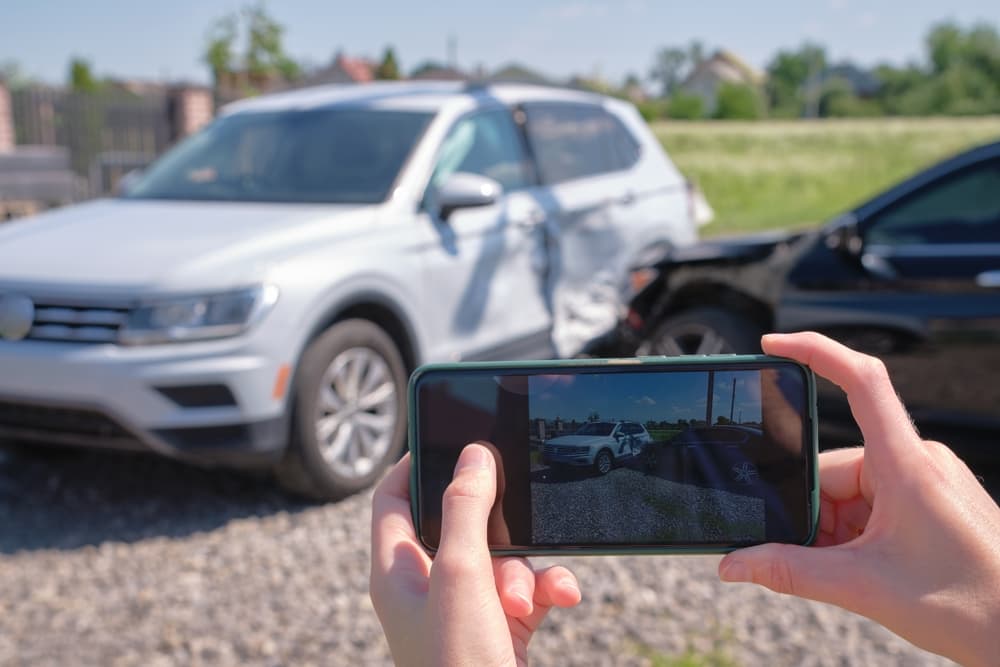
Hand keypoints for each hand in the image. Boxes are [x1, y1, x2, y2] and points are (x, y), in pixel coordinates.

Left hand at [370, 444, 581, 666]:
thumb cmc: (458, 664)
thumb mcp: (461, 575)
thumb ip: (465, 510)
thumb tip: (474, 455)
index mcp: (396, 571)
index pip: (393, 498)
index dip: (417, 463)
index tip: (451, 436)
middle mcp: (425, 587)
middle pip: (459, 523)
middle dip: (497, 526)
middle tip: (514, 520)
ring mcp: (463, 609)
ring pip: (501, 556)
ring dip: (526, 568)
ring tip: (523, 598)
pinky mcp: (499, 627)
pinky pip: (527, 588)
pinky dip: (547, 589)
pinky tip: (563, 597)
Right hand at [718, 332, 999, 666]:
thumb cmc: (973, 605)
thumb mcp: (865, 587)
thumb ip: (790, 571)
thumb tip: (733, 564)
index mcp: (906, 464)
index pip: (861, 381)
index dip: (814, 351)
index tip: (772, 345)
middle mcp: (917, 461)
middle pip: (833, 467)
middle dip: (813, 512)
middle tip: (822, 558)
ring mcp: (925, 480)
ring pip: (850, 490)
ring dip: (836, 530)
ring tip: (856, 574)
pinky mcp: (929, 500)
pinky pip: (871, 503)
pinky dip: (855, 534)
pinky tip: (866, 569)